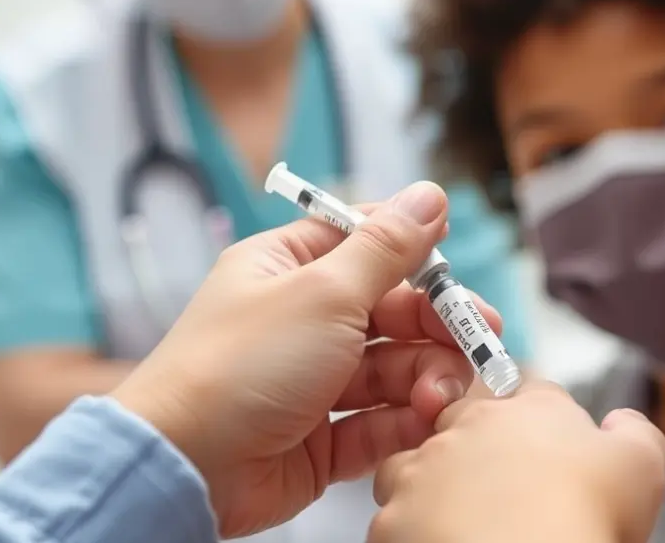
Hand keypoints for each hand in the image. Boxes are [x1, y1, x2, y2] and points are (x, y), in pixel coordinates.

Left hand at [111, 181, 500, 537]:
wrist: (184, 467)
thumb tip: (431, 196)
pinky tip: (424, 420)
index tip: (453, 262)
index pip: (364, 242)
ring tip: (440, 395)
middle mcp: (302, 320)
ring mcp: (312, 381)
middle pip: (393, 310)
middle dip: (438, 325)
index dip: (414, 250)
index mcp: (289, 268)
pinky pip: (379, 422)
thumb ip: (388, 249)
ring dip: (427, 377)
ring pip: (394, 368)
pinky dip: (406, 421)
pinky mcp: (320, 439)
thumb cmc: (239, 365)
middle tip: (480, 337)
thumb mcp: (324, 292)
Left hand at [369, 380, 664, 542]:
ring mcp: (429, 466)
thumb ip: (634, 432)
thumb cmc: (582, 517)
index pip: (532, 393)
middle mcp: (475, 424)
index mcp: (533, 409)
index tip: (549, 451)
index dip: (540, 422)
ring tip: (467, 522)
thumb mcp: (641, 465)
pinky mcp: (395, 511)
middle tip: (507, 493)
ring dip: (437, 485)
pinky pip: (397, 513)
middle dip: (481, 449)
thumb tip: (623, 423)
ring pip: (420, 462)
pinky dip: (413, 529)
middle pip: (469, 420)